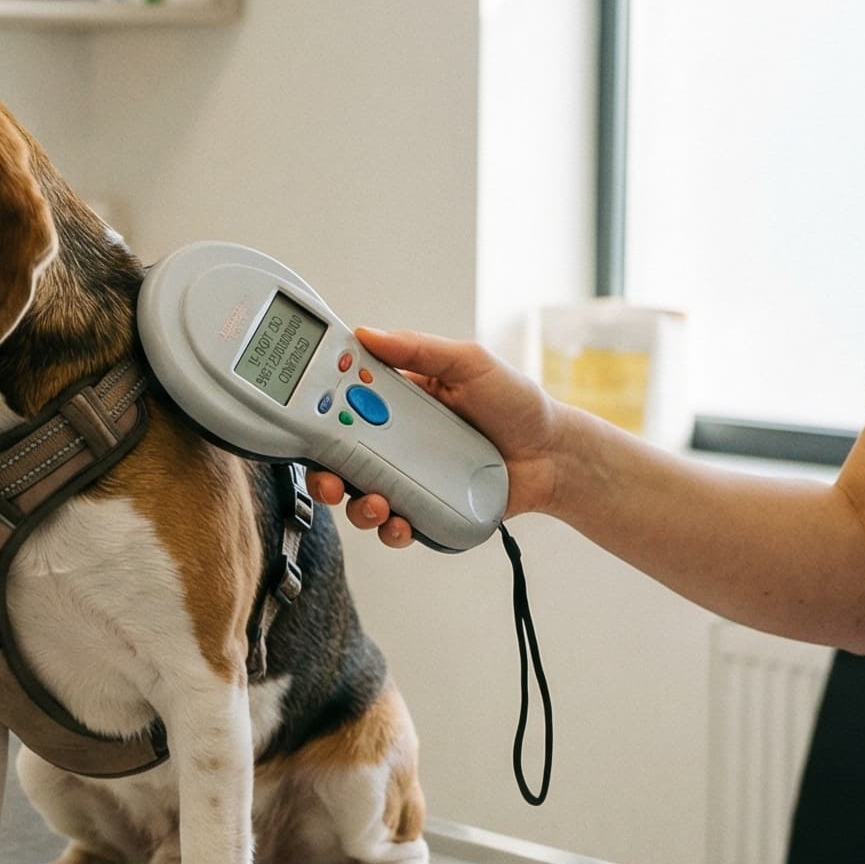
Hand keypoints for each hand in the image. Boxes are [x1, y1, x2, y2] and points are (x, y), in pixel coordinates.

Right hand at [305, 326, 572, 547]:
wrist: (554, 455)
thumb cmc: (517, 404)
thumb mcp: (470, 363)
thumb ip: (420, 349)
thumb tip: (367, 334)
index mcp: (400, 400)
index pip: (345, 402)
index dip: (321, 411)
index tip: (310, 416)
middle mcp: (397, 440)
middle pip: (342, 458)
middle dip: (325, 471)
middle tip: (328, 477)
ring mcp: (410, 478)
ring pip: (361, 496)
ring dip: (356, 505)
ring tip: (375, 503)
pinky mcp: (427, 510)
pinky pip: (396, 525)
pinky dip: (389, 529)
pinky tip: (399, 523)